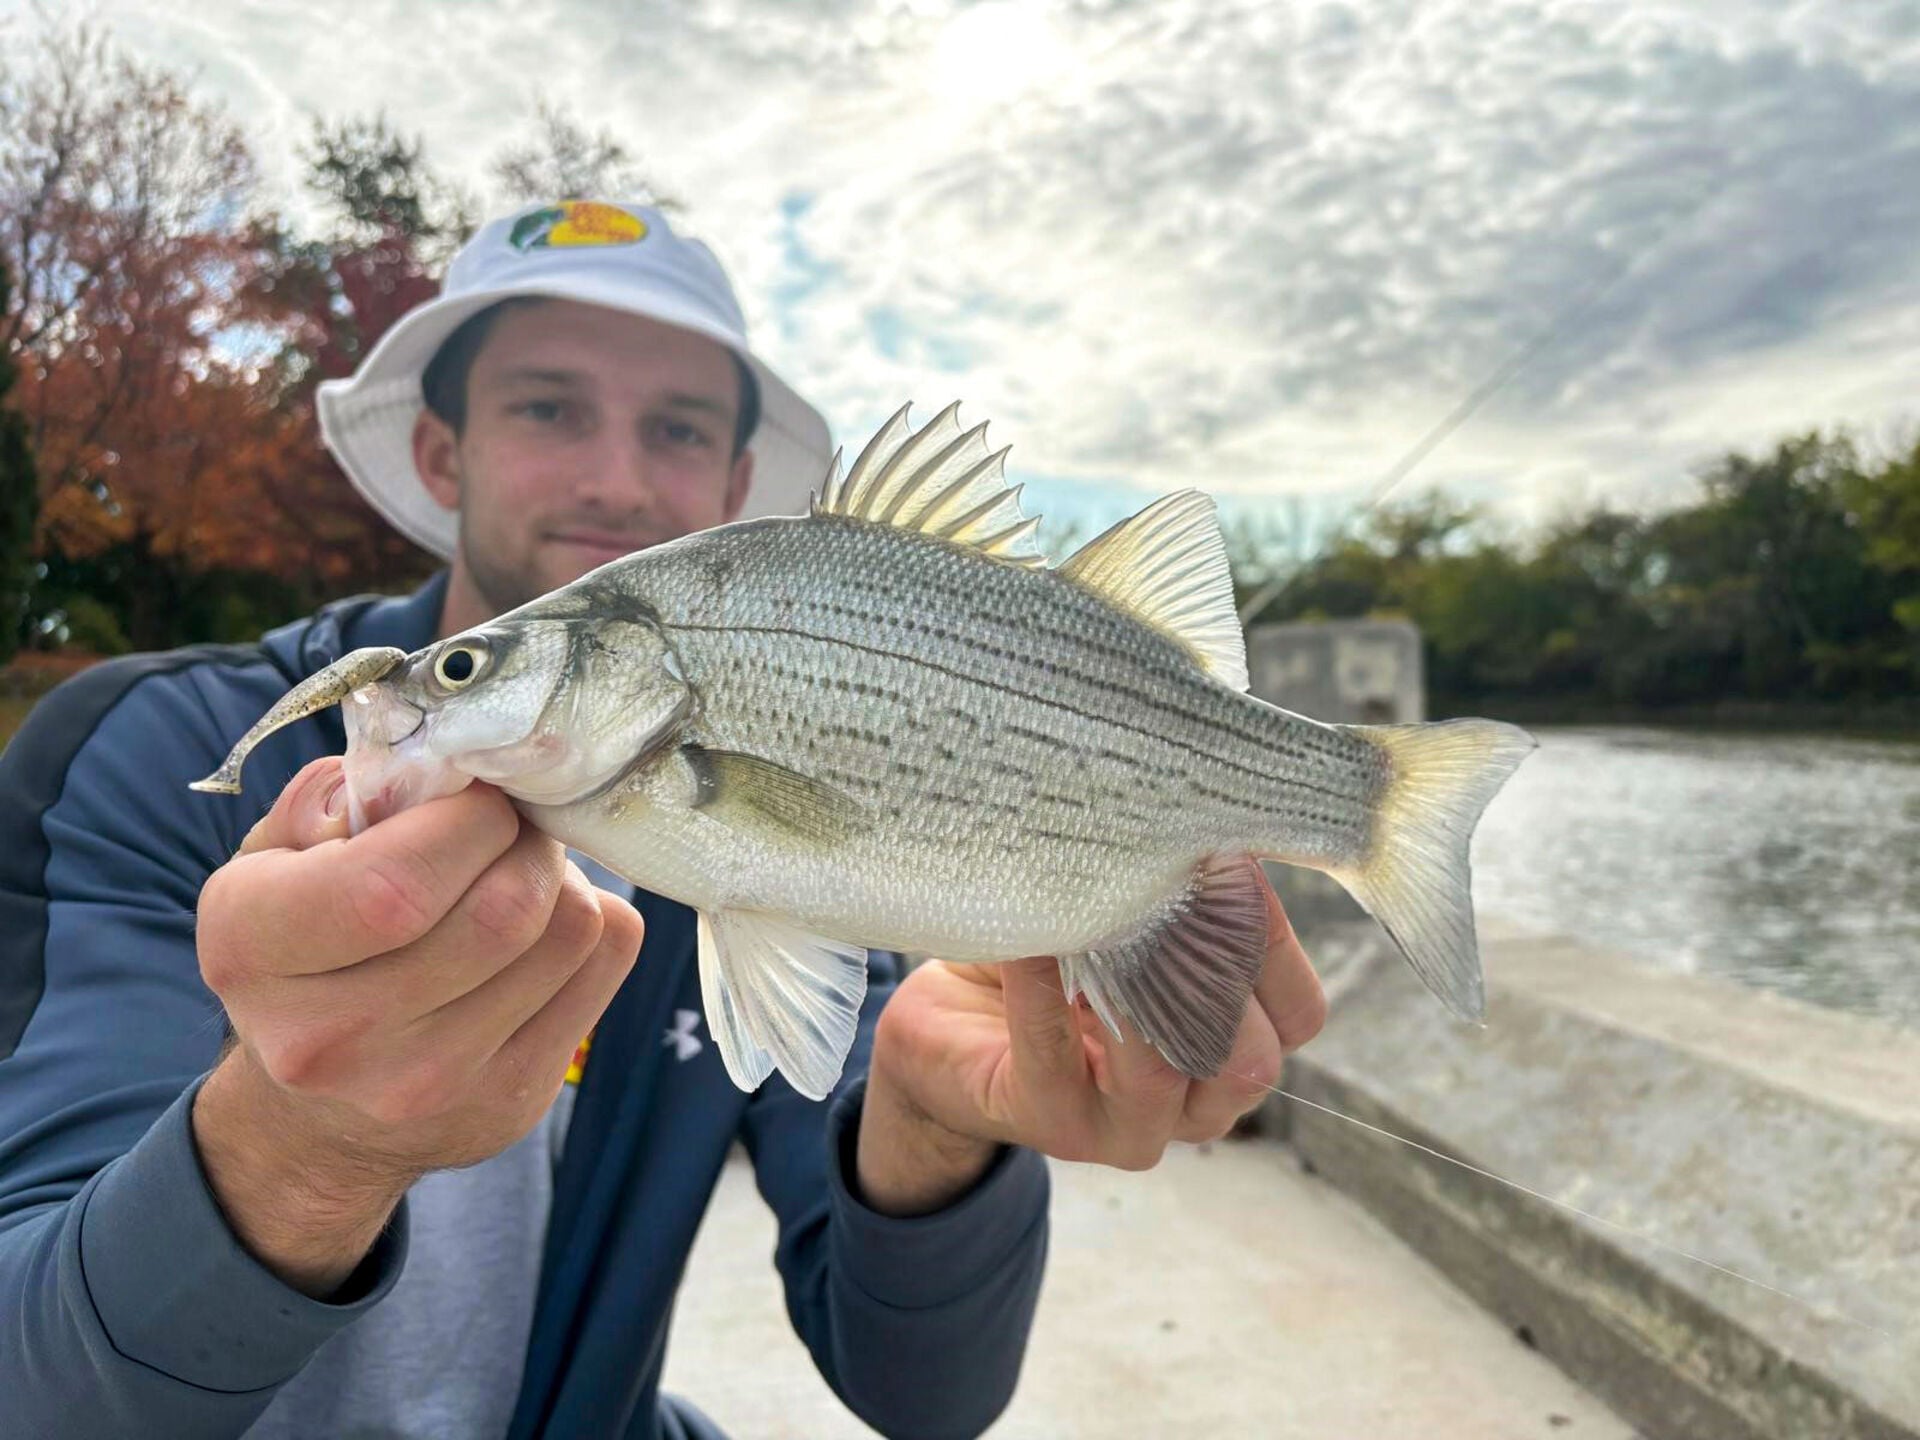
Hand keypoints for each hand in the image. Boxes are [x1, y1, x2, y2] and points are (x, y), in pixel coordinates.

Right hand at [191, 755, 643, 1293]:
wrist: (317, 1113)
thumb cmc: (307, 943)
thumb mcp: (277, 857)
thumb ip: (333, 795)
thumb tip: (434, 766)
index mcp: (252, 950)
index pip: (393, 886)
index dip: (464, 822)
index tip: (472, 800)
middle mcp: (329, 1038)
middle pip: (503, 911)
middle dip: (527, 840)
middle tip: (510, 826)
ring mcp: (424, 1085)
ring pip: (569, 934)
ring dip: (563, 880)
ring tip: (519, 874)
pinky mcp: (506, 1104)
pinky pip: (604, 967)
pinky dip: (593, 924)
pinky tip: (543, 928)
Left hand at [858, 877, 1324, 1211]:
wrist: (954, 1033)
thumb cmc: (1055, 967)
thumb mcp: (1129, 927)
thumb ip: (1175, 890)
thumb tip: (1202, 812)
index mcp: (1234, 1054)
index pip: (1298, 1015)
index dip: (1272, 938)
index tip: (1228, 857)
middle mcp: (1197, 1105)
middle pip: (1251, 1057)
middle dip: (1214, 966)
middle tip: (1170, 887)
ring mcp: (1127, 1128)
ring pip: (1161, 1068)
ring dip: (1130, 977)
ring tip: (1099, 912)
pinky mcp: (1051, 1124)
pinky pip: (1054, 1053)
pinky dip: (1041, 989)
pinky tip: (1030, 942)